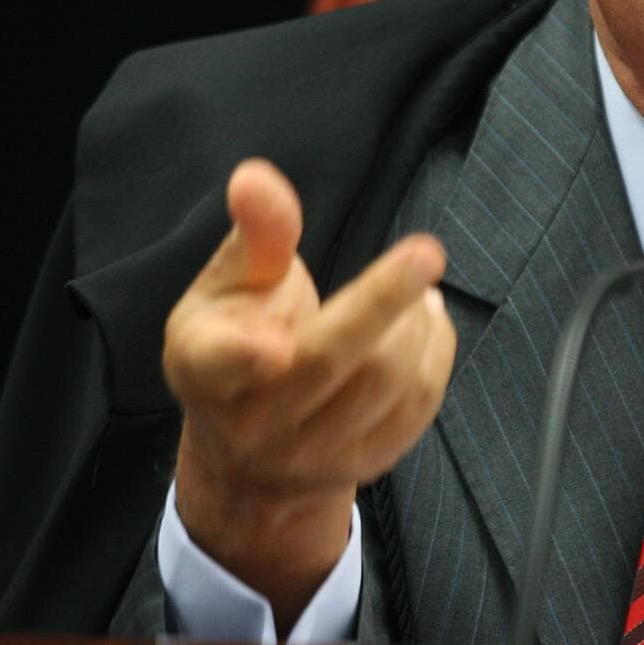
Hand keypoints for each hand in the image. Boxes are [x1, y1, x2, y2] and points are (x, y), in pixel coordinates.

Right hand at [162, 158, 455, 629]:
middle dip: (383, 300)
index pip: (221, 364)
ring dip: (416, 322)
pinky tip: (427, 319)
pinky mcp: (363, 466)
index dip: (246, 355)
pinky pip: (418, 407)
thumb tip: (254, 177)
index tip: (275, 345)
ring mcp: (310, 455)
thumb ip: (256, 233)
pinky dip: (436, 351)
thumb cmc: (240, 338)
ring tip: (418, 285)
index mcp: (207, 369)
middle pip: (329, 361)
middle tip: (425, 252)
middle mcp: (254, 423)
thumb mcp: (230, 284)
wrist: (252, 452)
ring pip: (384, 383)